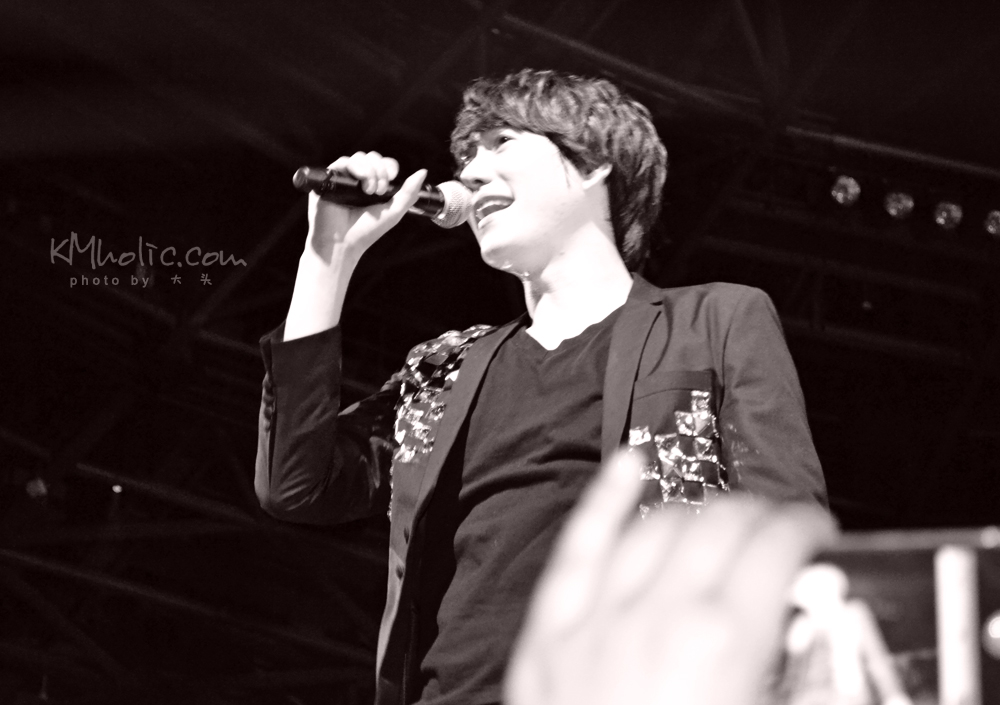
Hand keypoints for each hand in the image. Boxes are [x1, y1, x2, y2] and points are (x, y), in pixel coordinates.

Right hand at [306, 151, 426, 262]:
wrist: (343, 243)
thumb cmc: (367, 231)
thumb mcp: (394, 211)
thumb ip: (409, 192)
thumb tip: (423, 171)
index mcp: (374, 185)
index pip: (384, 164)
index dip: (389, 167)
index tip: (392, 179)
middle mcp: (359, 180)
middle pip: (373, 157)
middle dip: (381, 170)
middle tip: (379, 191)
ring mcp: (345, 178)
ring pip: (360, 157)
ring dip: (370, 171)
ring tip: (369, 192)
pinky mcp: (330, 179)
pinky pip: (344, 161)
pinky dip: (356, 168)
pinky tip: (360, 185)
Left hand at [506, 450, 837, 704]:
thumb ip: (806, 685)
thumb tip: (826, 647)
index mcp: (723, 644)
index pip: (774, 546)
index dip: (804, 528)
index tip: (816, 534)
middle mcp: (659, 617)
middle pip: (719, 524)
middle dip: (758, 515)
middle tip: (775, 532)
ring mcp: (596, 621)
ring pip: (656, 526)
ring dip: (697, 511)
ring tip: (720, 518)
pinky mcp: (550, 637)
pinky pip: (577, 548)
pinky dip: (604, 500)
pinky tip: (625, 466)